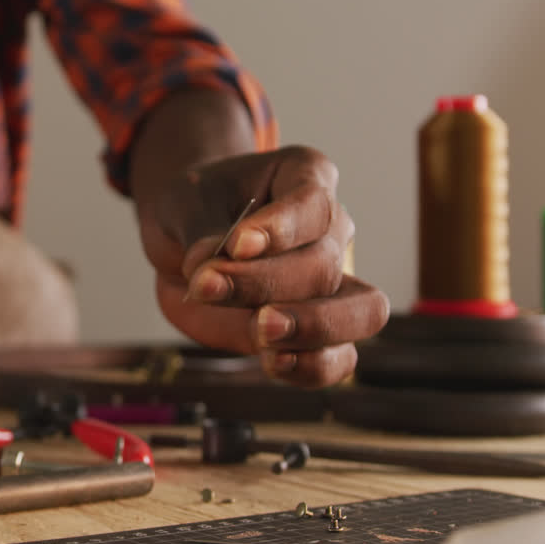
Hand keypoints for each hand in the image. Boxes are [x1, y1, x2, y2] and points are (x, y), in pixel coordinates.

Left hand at [138, 145, 389, 387]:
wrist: (184, 242)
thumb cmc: (192, 210)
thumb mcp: (183, 205)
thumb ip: (200, 233)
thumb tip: (209, 269)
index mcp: (304, 176)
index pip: (312, 202)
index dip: (281, 227)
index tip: (237, 244)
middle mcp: (330, 227)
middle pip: (324, 262)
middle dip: (265, 283)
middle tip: (207, 287)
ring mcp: (333, 280)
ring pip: (361, 310)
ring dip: (311, 327)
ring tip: (260, 334)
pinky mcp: (318, 330)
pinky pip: (342, 357)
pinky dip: (314, 366)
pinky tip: (271, 363)